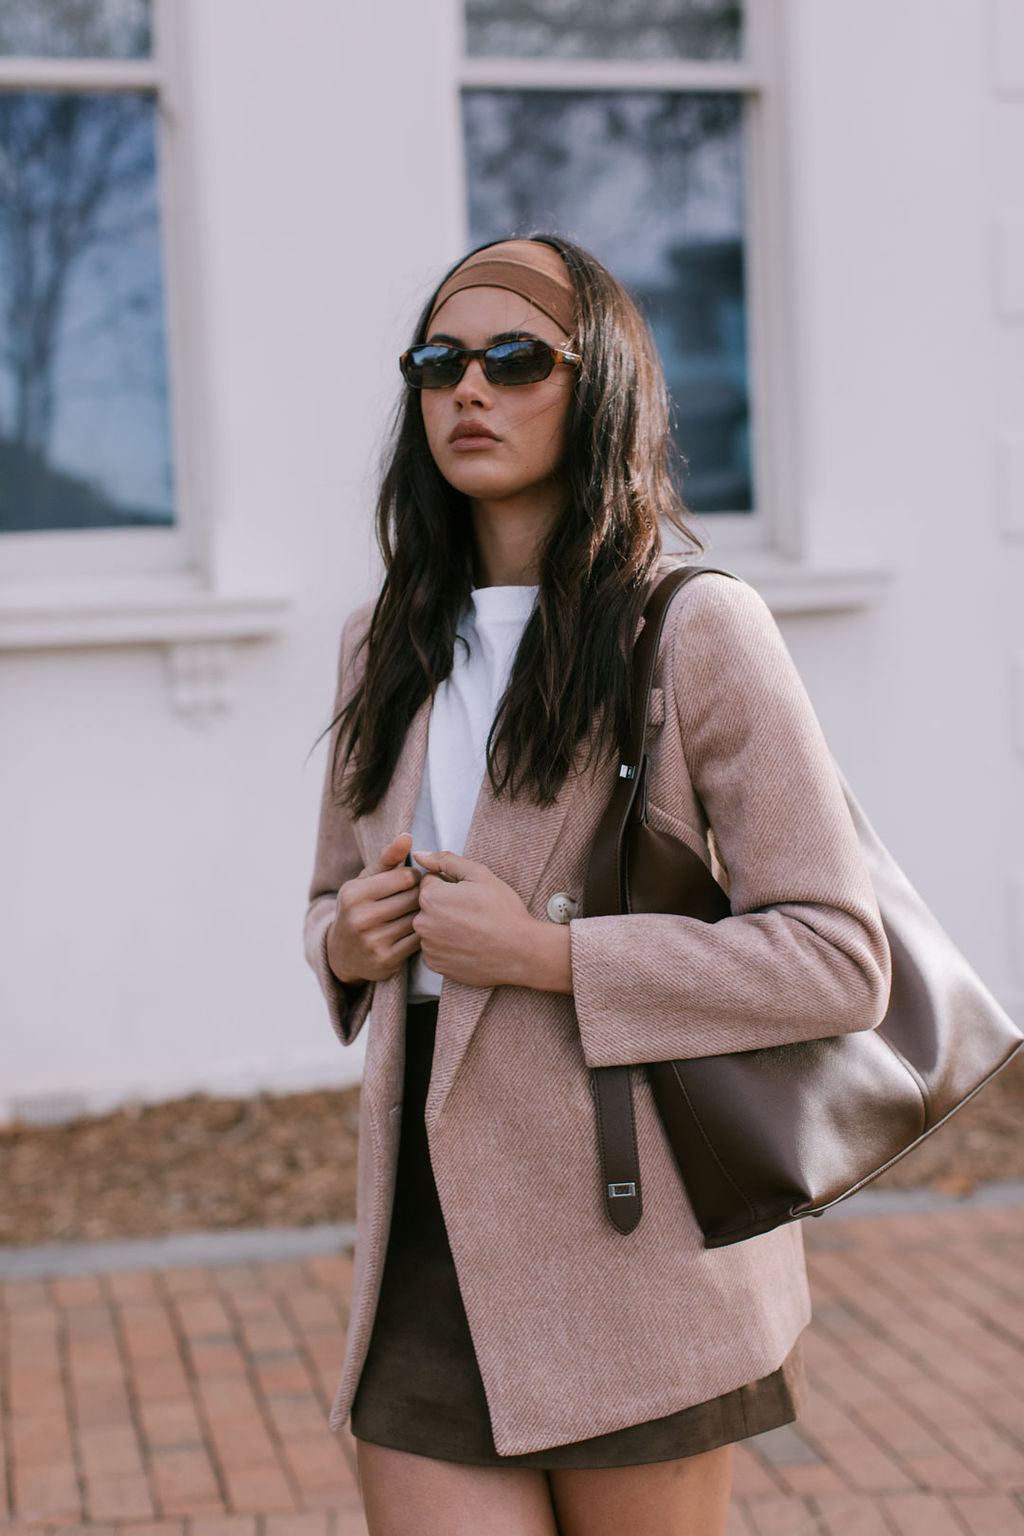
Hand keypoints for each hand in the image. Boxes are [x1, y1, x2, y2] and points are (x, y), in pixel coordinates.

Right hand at [326, 833, 420, 984]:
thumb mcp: (365, 881)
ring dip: (425, 914)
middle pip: (414, 898)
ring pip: (418, 919)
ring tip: (422, 911)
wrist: (342, 954)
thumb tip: (407, 837)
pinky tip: (420, 929)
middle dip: (422, 895)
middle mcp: (360, 918)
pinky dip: (424, 933)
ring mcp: (372, 941)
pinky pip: (419, 940)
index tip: (412, 881)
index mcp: (354, 894)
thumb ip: (387, 858)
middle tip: (421, 896)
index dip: (414, 877)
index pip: (405, 877)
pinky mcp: (386, 960)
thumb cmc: (359, 908)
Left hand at [412, 850, 571, 992]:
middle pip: (427, 906)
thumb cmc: (503, 912)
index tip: (468, 895)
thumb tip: (419, 855)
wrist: (521, 952)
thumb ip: (446, 860)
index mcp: (430, 897)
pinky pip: (435, 949)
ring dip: (445, 926)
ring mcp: (428, 947)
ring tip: (473, 929)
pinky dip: (448, 946)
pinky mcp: (436, 965)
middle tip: (473, 912)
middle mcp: (422, 923)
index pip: (429, 881)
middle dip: (445, 905)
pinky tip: (469, 944)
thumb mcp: (479, 875)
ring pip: (431, 928)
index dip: (450, 885)